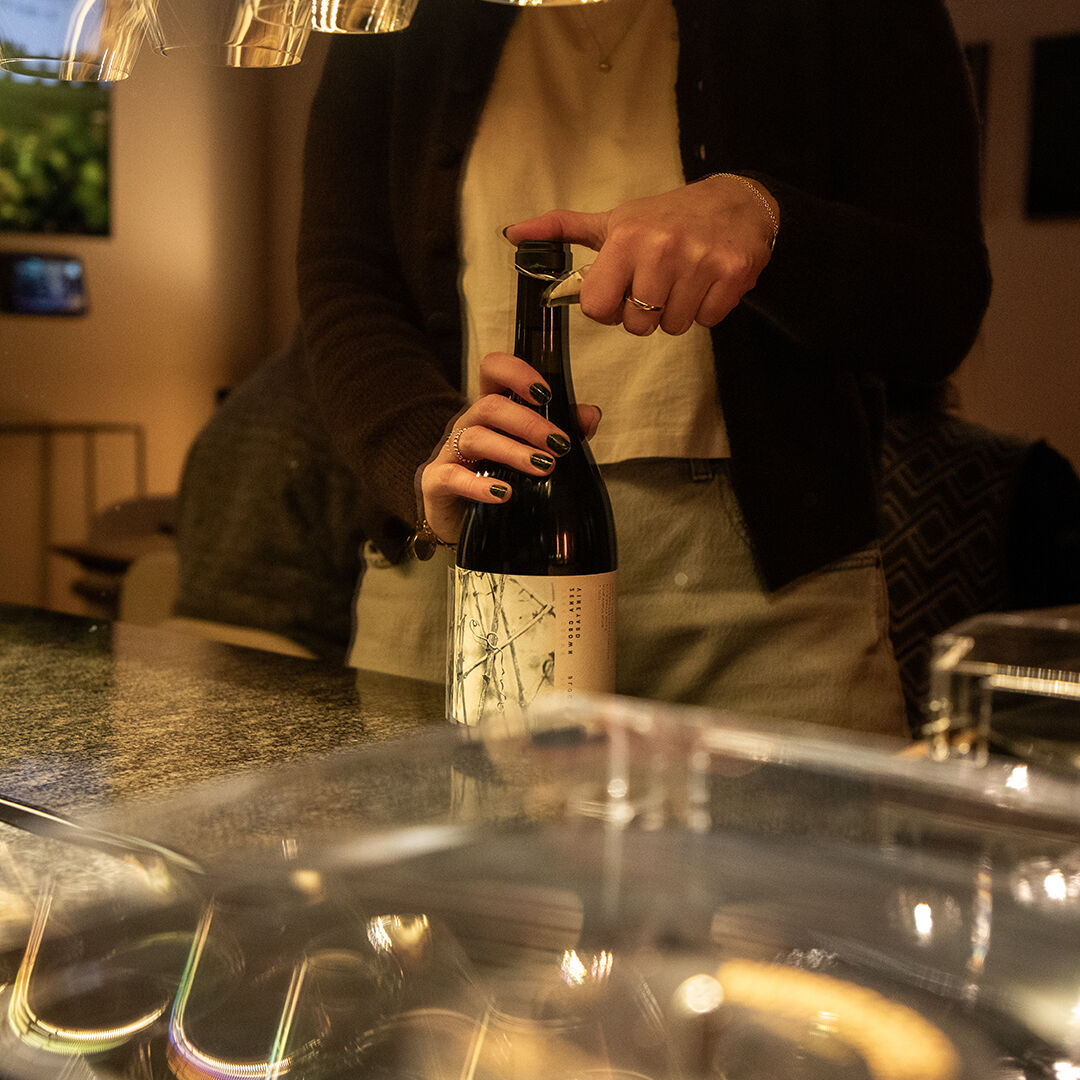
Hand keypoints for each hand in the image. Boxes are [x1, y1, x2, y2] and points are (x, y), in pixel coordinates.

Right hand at [419, 352, 601, 544]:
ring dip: (513, 451)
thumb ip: (563, 431)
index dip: (516, 373)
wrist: (463, 521)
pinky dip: (479, 485)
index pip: (493, 370)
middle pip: (490, 406)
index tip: (546, 395)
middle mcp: (469, 424)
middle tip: (559, 445)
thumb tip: (591, 415)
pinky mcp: (436, 482)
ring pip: (475, 438)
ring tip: (543, 467)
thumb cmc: (500, 477)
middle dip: (529, 423)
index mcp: (491, 410)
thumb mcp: (535, 451)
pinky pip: (452, 477)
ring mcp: (449, 452)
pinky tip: (504, 493)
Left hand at [504, 174, 777, 336]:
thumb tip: (512, 234)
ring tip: (682, 280)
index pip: (598, 307)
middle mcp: (661, 249)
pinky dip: (706, 309)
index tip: (622, 290)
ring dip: (676, 312)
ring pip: (672, 327)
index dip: (609, 307)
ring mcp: (699, 262)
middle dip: (645, 313)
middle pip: (637, 325)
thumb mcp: (613, 221)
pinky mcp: (732, 275)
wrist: (736, 202)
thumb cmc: (667, 217)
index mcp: (626, 238)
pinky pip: (706, 321)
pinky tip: (705, 282)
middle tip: (657, 284)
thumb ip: (561, 230)